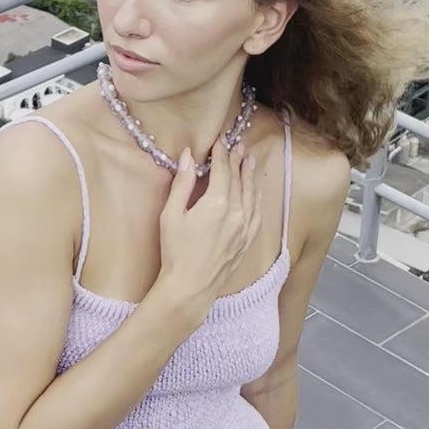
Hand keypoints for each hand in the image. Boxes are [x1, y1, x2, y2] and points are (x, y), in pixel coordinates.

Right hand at [157, 140, 261, 313]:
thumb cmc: (176, 252)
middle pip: (239, 179)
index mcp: (217, 203)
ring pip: (252, 194)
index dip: (222, 153)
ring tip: (250, 160)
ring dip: (250, 175)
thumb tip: (187, 156)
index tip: (221, 141)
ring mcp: (244, 227)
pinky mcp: (247, 240)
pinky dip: (256, 197)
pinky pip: (256, 212)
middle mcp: (236, 212)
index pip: (223, 170)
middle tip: (239, 145)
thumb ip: (182, 183)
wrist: (191, 287)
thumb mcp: (171, 214)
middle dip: (238, 160)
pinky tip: (256, 191)